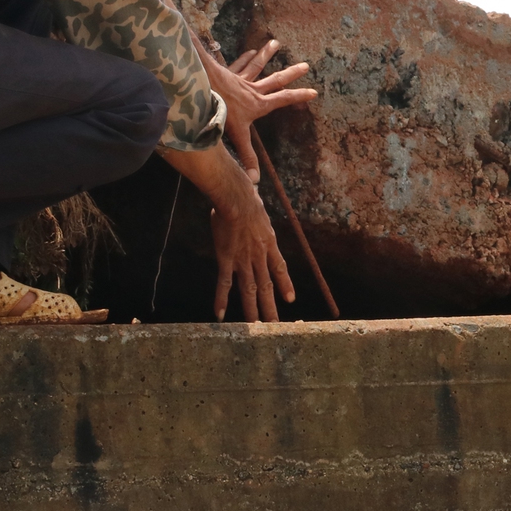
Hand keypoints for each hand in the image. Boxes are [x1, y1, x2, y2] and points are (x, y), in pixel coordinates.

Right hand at [161, 141, 295, 321]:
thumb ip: (255, 204)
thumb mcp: (256, 202)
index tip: (290, 299)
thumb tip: (253, 184)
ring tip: (256, 326)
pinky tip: (220, 315)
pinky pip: (224, 284)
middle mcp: (259, 255)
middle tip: (275, 325)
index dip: (284, 284)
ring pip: (250, 290)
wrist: (237, 197)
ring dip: (252, 310)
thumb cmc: (245, 194)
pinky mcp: (227, 260)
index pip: (279, 268)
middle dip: (271, 307)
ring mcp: (243, 259)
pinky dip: (221, 300)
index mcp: (269, 242)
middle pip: (266, 285)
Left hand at [199, 39, 316, 182]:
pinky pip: (237, 64)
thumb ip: (246, 157)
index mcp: (258, 105)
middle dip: (291, 73)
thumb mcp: (236, 136)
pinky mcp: (226, 74)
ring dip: (266, 55)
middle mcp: (252, 90)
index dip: (299, 96)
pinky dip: (244, 57)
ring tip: (276, 43)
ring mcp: (239, 80)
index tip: (314, 91)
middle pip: (275, 80)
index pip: (283, 99)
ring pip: (257, 66)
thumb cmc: (220, 111)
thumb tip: (255, 181)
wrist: (201, 89)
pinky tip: (249, 51)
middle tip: (305, 65)